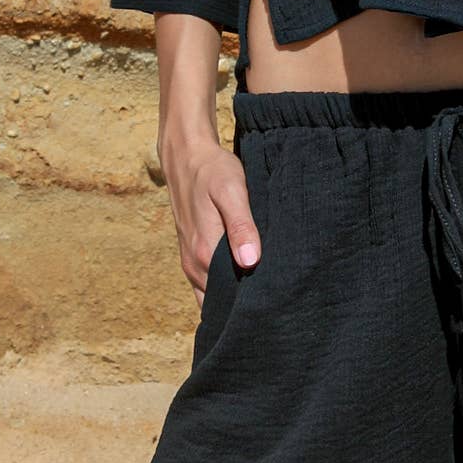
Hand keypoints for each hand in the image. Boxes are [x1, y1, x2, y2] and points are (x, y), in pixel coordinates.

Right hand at [159, 134, 262, 311]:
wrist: (186, 156)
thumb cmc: (212, 171)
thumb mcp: (231, 191)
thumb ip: (240, 226)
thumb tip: (250, 262)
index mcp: (204, 254)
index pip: (230, 299)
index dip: (253, 303)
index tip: (277, 302)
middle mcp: (194, 266)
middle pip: (222, 302)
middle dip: (244, 306)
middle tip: (276, 301)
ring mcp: (191, 263)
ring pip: (213, 296)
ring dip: (234, 298)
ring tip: (265, 293)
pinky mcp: (192, 256)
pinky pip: (208, 285)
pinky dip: (225, 288)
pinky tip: (246, 278)